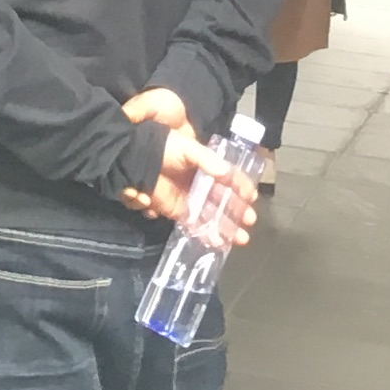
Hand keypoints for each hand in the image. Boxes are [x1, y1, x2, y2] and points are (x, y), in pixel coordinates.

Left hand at [114, 87, 260, 247]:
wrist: (137, 158)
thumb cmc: (164, 147)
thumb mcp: (189, 149)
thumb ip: (208, 161)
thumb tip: (227, 174)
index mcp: (205, 165)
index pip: (228, 177)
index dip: (241, 187)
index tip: (252, 197)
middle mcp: (200, 183)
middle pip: (223, 200)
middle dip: (237, 211)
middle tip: (250, 220)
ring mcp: (189, 198)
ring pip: (212, 215)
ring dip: (227, 226)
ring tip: (242, 237)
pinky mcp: (177, 211)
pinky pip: (196, 224)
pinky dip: (208, 233)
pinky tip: (221, 241)